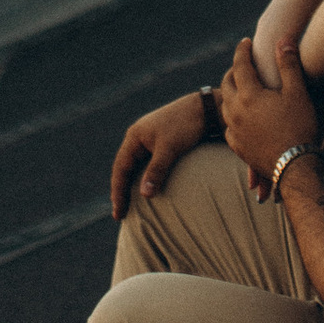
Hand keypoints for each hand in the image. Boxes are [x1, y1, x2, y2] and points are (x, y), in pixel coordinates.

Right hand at [110, 88, 209, 221]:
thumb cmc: (186, 126)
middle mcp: (138, 138)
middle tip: (120, 214)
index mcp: (134, 137)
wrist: (206, 108)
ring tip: (130, 205)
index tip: (119, 212)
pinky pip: (146, 164)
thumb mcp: (169, 148)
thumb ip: (156, 171)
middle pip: (124, 169)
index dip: (118, 191)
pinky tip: (147, 189)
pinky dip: (143, 178)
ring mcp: (149, 140)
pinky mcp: (161, 143)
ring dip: (131, 185)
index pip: (120, 169)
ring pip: (135, 167)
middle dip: (121, 191)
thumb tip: (144, 195)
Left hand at [219, 32, 316, 193]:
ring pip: (225, 105)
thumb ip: (288, 64)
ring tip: (240, 88)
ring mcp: (234, 130)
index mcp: (248, 95)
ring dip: (231, 93)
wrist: (294, 167)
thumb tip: (283, 39)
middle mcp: (235, 111)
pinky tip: (240, 117)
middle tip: (241, 63)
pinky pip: (228, 126)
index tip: (245, 41)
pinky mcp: (237, 146)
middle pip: (227, 84)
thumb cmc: (299, 126)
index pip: (240, 65)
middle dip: (233, 70)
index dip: (243, 51)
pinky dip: (232, 115)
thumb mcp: (297, 93)